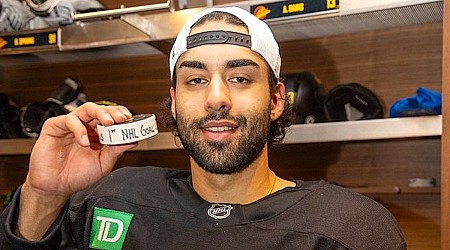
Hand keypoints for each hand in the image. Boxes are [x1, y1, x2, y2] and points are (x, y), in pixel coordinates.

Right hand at [16, 102, 136, 239]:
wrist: (55, 188)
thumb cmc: (76, 175)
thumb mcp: (102, 164)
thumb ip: (115, 151)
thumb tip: (132, 140)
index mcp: (97, 133)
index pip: (110, 117)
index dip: (120, 115)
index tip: (130, 119)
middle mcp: (84, 126)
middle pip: (100, 110)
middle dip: (113, 112)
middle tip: (121, 118)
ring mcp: (70, 125)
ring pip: (86, 109)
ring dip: (100, 113)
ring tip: (108, 123)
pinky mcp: (54, 127)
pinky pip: (69, 120)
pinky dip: (79, 128)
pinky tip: (85, 141)